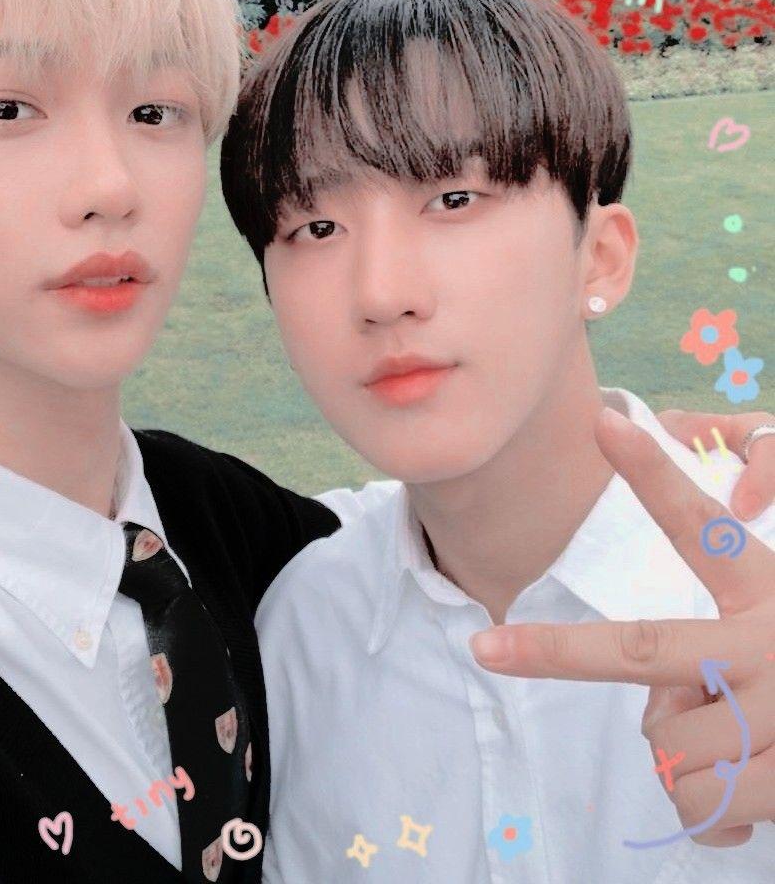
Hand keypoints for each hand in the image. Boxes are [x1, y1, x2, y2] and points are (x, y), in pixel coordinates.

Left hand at [470, 406, 774, 845]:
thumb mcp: (773, 634)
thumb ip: (714, 655)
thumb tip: (661, 717)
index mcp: (769, 590)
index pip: (702, 527)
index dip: (653, 473)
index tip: (603, 422)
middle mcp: (772, 644)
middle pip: (642, 651)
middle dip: (556, 651)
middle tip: (488, 647)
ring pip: (665, 745)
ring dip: (683, 755)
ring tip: (743, 744)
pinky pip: (697, 805)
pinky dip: (711, 811)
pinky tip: (755, 791)